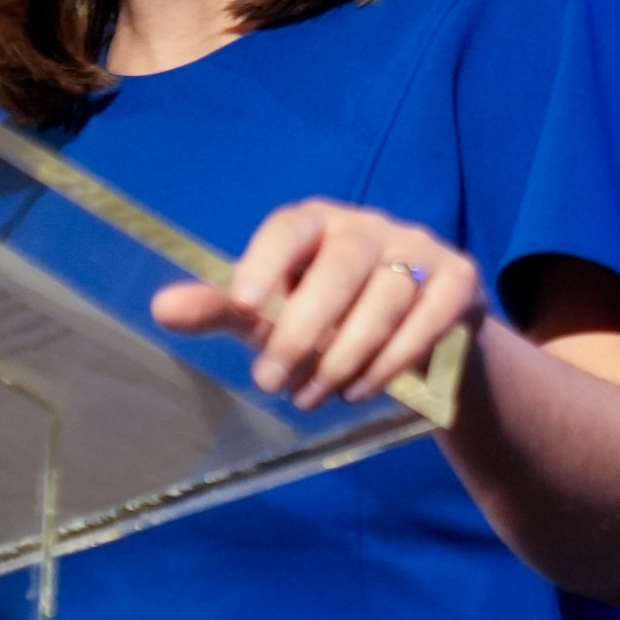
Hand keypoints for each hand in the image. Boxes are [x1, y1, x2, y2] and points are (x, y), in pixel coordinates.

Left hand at [151, 198, 486, 411]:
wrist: (420, 341)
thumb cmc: (328, 318)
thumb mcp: (273, 315)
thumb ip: (223, 309)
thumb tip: (160, 308)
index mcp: (316, 222)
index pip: (289, 226)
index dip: (265, 261)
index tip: (242, 305)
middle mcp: (370, 226)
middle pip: (342, 267)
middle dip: (304, 330)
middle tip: (270, 381)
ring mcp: (420, 249)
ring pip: (386, 299)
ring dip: (344, 357)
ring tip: (311, 397)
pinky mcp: (459, 281)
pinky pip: (429, 319)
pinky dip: (393, 360)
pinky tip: (362, 390)